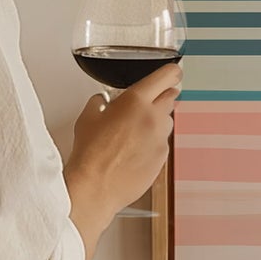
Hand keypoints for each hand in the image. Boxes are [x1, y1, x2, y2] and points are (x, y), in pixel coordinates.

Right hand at [64, 61, 180, 259]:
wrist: (95, 186)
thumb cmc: (90, 154)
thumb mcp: (87, 118)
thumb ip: (100, 103)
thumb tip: (103, 101)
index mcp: (136, 101)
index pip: (167, 76)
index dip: (171, 72)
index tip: (172, 72)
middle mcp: (154, 118)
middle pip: (171, 97)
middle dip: (161, 96)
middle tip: (148, 102)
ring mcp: (160, 139)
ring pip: (168, 121)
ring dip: (157, 120)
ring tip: (135, 131)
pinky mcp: (163, 158)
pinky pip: (162, 143)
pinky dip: (153, 142)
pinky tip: (135, 150)